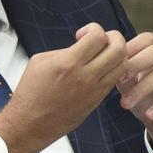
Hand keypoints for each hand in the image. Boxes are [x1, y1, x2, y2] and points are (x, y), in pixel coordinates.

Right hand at [0, 24, 125, 152]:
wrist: (29, 124)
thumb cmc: (30, 92)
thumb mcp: (40, 62)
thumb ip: (65, 50)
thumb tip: (81, 46)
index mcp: (68, 63)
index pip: (98, 36)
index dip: (93, 28)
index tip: (81, 35)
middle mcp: (85, 76)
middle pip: (118, 48)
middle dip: (113, 37)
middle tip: (100, 40)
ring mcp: (94, 90)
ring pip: (122, 64)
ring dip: (115, 54)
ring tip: (101, 55)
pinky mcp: (96, 101)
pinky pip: (114, 79)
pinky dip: (111, 69)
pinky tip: (98, 70)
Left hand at [116, 33, 152, 152]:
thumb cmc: (145, 98)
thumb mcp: (129, 84)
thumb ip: (123, 71)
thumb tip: (109, 60)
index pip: (148, 39)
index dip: (130, 49)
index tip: (112, 64)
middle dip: (135, 66)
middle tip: (119, 81)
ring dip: (142, 90)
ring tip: (126, 104)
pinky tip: (149, 115)